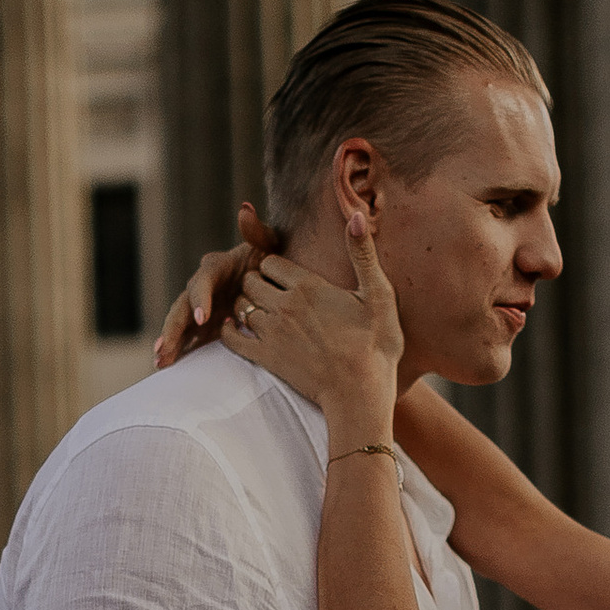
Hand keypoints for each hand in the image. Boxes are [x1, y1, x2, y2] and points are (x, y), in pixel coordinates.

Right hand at [152, 206, 268, 364]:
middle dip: (173, 327)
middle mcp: (203, 287)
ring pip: (181, 324)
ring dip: (169, 342)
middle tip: (164, 347)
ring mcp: (202, 307)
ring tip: (160, 361)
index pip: (203, 282)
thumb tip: (246, 209)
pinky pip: (190, 338)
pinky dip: (179, 350)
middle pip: (182, 306)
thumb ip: (257, 231)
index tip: (201, 318)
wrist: (272, 278)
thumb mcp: (269, 243)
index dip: (200, 298)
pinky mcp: (206, 324)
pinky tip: (167, 365)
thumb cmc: (271, 259)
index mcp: (215, 268)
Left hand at [219, 208, 402, 435]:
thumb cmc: (376, 345)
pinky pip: (232, 338)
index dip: (274, 265)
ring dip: (248, 306)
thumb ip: (363, 254)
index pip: (271, 262)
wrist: (360, 393)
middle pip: (252, 281)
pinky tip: (236, 328)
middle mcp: (284, 306)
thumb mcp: (378, 295)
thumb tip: (358, 216)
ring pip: (242, 307)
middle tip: (270, 290)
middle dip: (258, 282)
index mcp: (308, 286)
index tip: (284, 273)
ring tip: (261, 310)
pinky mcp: (266, 358)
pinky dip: (230, 330)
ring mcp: (271, 333)